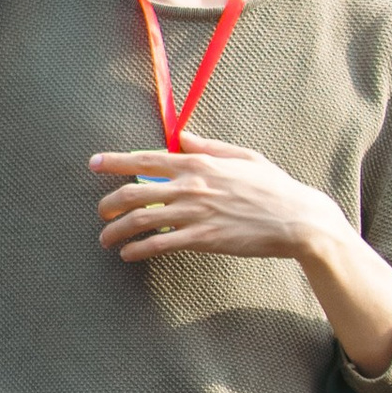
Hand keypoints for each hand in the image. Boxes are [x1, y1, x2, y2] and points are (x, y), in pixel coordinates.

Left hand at [92, 131, 338, 264]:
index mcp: (198, 163)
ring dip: (115, 232)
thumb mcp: (244, 157)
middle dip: (107, 204)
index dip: (114, 161)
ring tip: (106, 240)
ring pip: (139, 221)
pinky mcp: (202, 238)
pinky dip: (137, 250)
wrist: (297, 219)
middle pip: (132, 193)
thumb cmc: (274, 187)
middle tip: (100, 213)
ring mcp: (195, 213)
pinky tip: (128, 254)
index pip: (144, 159)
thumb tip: (179, 138)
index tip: (94, 163)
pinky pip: (158, 244)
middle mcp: (190, 186)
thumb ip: (207, 146)